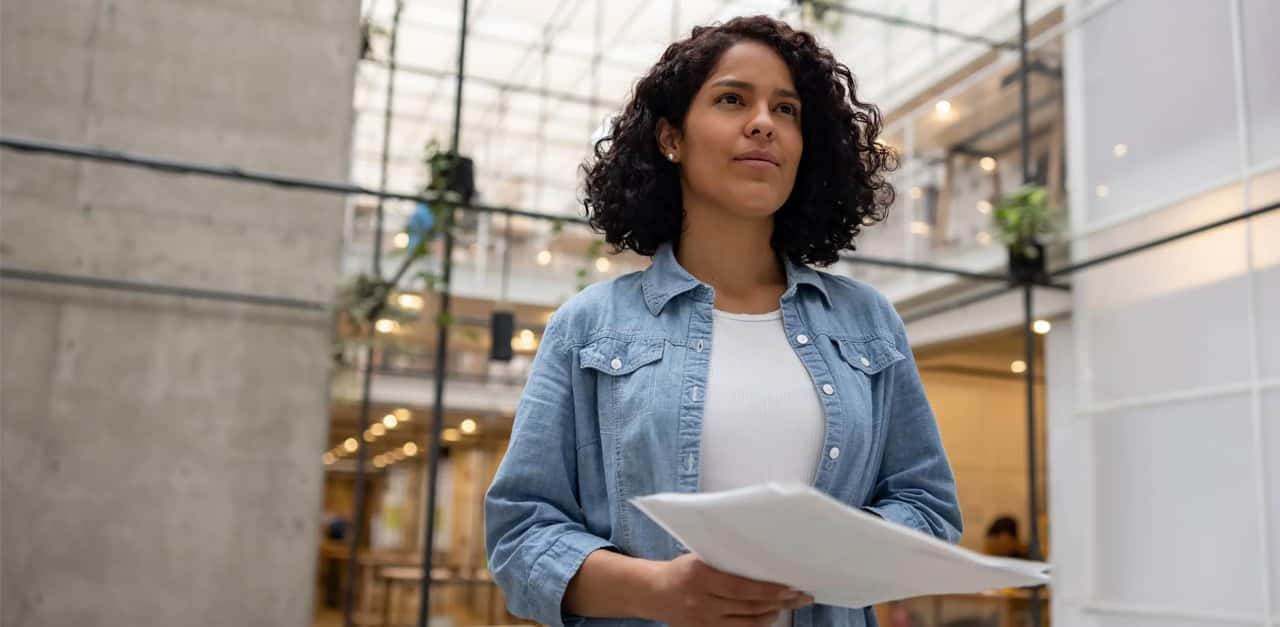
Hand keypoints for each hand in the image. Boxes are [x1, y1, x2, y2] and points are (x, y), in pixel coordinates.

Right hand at [644, 553, 813, 626]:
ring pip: (747, 623)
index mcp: (701, 576)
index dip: (769, 590)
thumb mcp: (698, 558)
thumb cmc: (680, 570)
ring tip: (786, 606)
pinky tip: (767, 617)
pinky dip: (755, 625)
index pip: (742, 587)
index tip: (790, 587)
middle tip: (800, 597)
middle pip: (749, 606)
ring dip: (771, 614)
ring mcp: (703, 620)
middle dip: (779, 602)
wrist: (652, 592)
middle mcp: (702, 600)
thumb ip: (725, 561)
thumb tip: (761, 561)